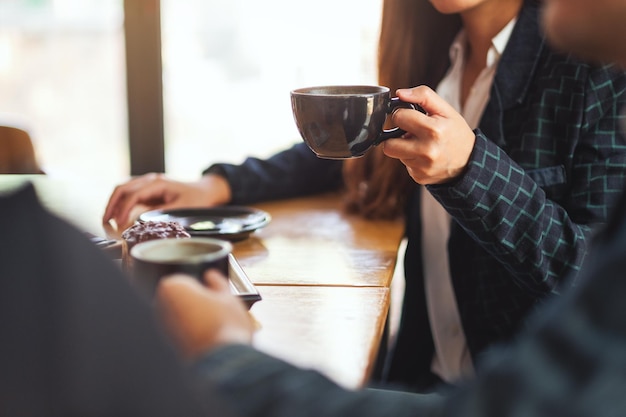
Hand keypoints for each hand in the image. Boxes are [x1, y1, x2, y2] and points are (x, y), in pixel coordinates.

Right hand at [102, 173, 231, 230]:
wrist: (205, 191)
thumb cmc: (196, 199)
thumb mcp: (182, 208)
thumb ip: (162, 214)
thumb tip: (141, 221)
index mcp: (158, 183)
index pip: (134, 195)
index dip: (124, 209)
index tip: (119, 223)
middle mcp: (150, 180)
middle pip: (122, 188)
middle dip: (112, 204)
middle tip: (105, 221)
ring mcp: (148, 184)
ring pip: (123, 189)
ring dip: (113, 203)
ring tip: (107, 219)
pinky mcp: (148, 190)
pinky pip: (129, 194)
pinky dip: (120, 203)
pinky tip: (116, 215)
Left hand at [155, 270, 254, 359]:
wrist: (223, 361)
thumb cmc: (225, 326)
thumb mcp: (227, 296)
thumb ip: (217, 282)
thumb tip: (212, 277)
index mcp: (172, 286)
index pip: (182, 279)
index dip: (199, 284)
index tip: (210, 289)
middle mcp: (160, 305)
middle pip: (178, 298)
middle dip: (193, 300)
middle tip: (214, 305)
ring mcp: (162, 326)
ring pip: (179, 315)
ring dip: (192, 316)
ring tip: (214, 322)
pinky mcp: (168, 345)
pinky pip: (181, 331)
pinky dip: (191, 331)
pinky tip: (208, 335)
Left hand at [383, 85, 475, 184]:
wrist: (469, 162)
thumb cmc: (455, 133)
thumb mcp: (446, 110)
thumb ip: (423, 95)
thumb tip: (399, 94)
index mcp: (434, 130)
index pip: (399, 117)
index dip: (402, 114)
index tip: (410, 116)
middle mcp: (427, 151)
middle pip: (388, 144)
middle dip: (395, 135)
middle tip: (409, 132)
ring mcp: (422, 167)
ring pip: (395, 154)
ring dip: (403, 147)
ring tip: (420, 143)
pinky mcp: (419, 177)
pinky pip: (404, 164)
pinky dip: (410, 158)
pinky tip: (423, 156)